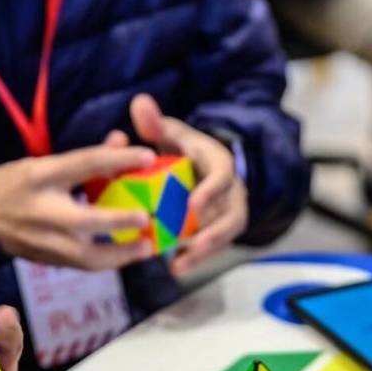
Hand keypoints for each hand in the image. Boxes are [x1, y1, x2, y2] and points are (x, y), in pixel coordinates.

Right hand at [0, 144, 159, 270]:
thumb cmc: (18, 184)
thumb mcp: (45, 163)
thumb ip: (88, 156)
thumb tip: (123, 141)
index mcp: (42, 176)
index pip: (84, 163)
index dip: (117, 158)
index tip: (148, 155)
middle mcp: (44, 211)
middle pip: (86, 219)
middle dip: (117, 220)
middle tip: (144, 217)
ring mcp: (47, 241)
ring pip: (89, 255)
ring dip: (121, 253)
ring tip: (147, 247)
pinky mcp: (50, 260)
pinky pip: (85, 265)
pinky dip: (110, 261)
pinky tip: (129, 255)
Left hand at [127, 93, 248, 275]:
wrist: (199, 167)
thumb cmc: (182, 150)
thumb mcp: (171, 134)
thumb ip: (156, 123)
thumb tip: (140, 103)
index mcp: (219, 163)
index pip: (223, 176)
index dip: (211, 191)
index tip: (192, 206)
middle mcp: (231, 190)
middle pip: (230, 214)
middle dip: (213, 233)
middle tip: (193, 245)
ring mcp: (229, 212)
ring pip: (225, 235)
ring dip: (204, 252)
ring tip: (180, 265)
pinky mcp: (221, 230)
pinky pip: (214, 247)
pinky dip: (197, 258)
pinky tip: (176, 267)